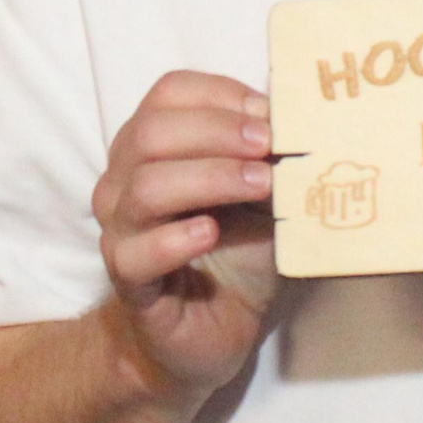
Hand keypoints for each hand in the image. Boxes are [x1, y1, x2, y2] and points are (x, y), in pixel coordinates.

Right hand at [92, 71, 278, 404]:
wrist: (217, 328)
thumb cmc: (237, 252)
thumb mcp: (263, 193)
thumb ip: (270, 154)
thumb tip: (302, 112)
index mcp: (152, 146)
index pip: (168, 94)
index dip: (221, 95)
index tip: (269, 114)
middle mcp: (124, 181)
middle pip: (151, 133)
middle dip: (217, 132)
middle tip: (269, 145)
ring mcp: (120, 231)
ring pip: (145, 188)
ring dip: (210, 179)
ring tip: (260, 185)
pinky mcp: (128, 282)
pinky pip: (134, 254)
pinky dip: (175, 239)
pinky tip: (210, 233)